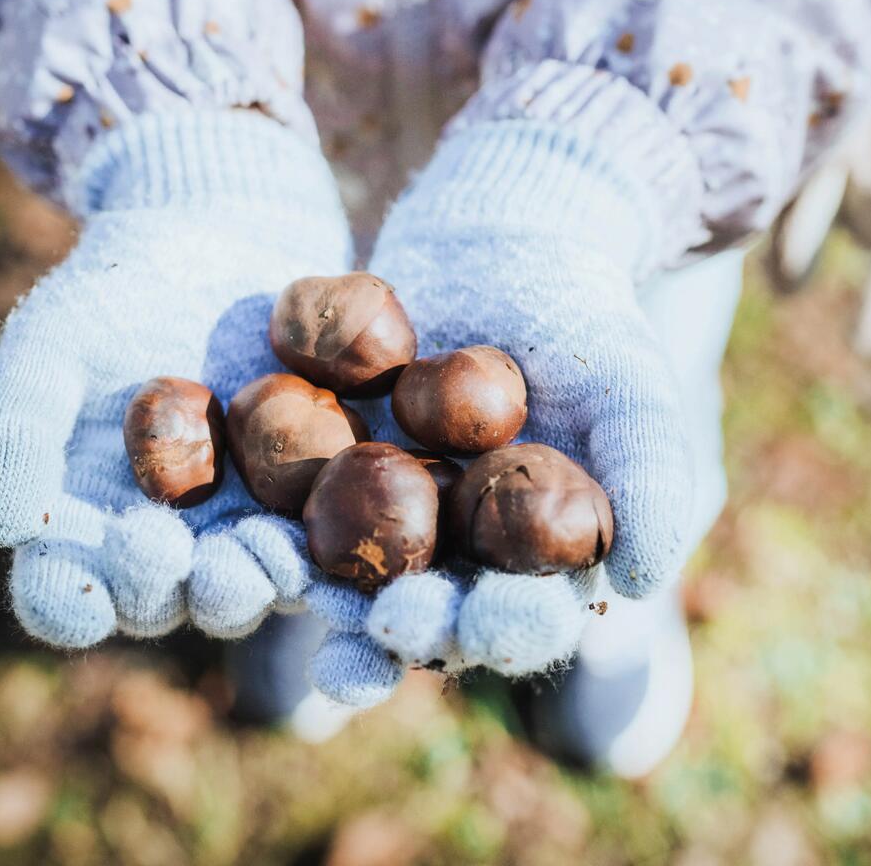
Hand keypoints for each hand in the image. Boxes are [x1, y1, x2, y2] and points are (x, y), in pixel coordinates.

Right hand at [0, 110, 350, 646]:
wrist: (217, 242)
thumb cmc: (115, 294)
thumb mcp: (50, 342)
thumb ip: (16, 426)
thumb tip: (8, 527)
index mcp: (85, 523)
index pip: (63, 594)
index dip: (70, 602)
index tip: (86, 585)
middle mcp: (165, 542)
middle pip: (166, 601)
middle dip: (181, 593)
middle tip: (196, 564)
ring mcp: (241, 525)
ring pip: (248, 584)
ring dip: (258, 583)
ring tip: (269, 551)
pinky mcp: (311, 498)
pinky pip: (324, 541)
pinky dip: (335, 558)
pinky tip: (348, 552)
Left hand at [306, 72, 695, 704]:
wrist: (504, 237)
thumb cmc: (581, 318)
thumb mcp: (629, 385)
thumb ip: (652, 477)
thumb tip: (640, 579)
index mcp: (519, 559)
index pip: (512, 615)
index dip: (494, 629)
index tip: (472, 626)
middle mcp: (441, 549)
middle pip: (416, 607)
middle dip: (395, 628)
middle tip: (377, 633)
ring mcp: (370, 505)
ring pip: (332, 562)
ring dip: (302, 584)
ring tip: (275, 595)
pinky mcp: (309, 455)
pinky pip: (272, 488)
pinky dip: (247, 501)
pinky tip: (218, 514)